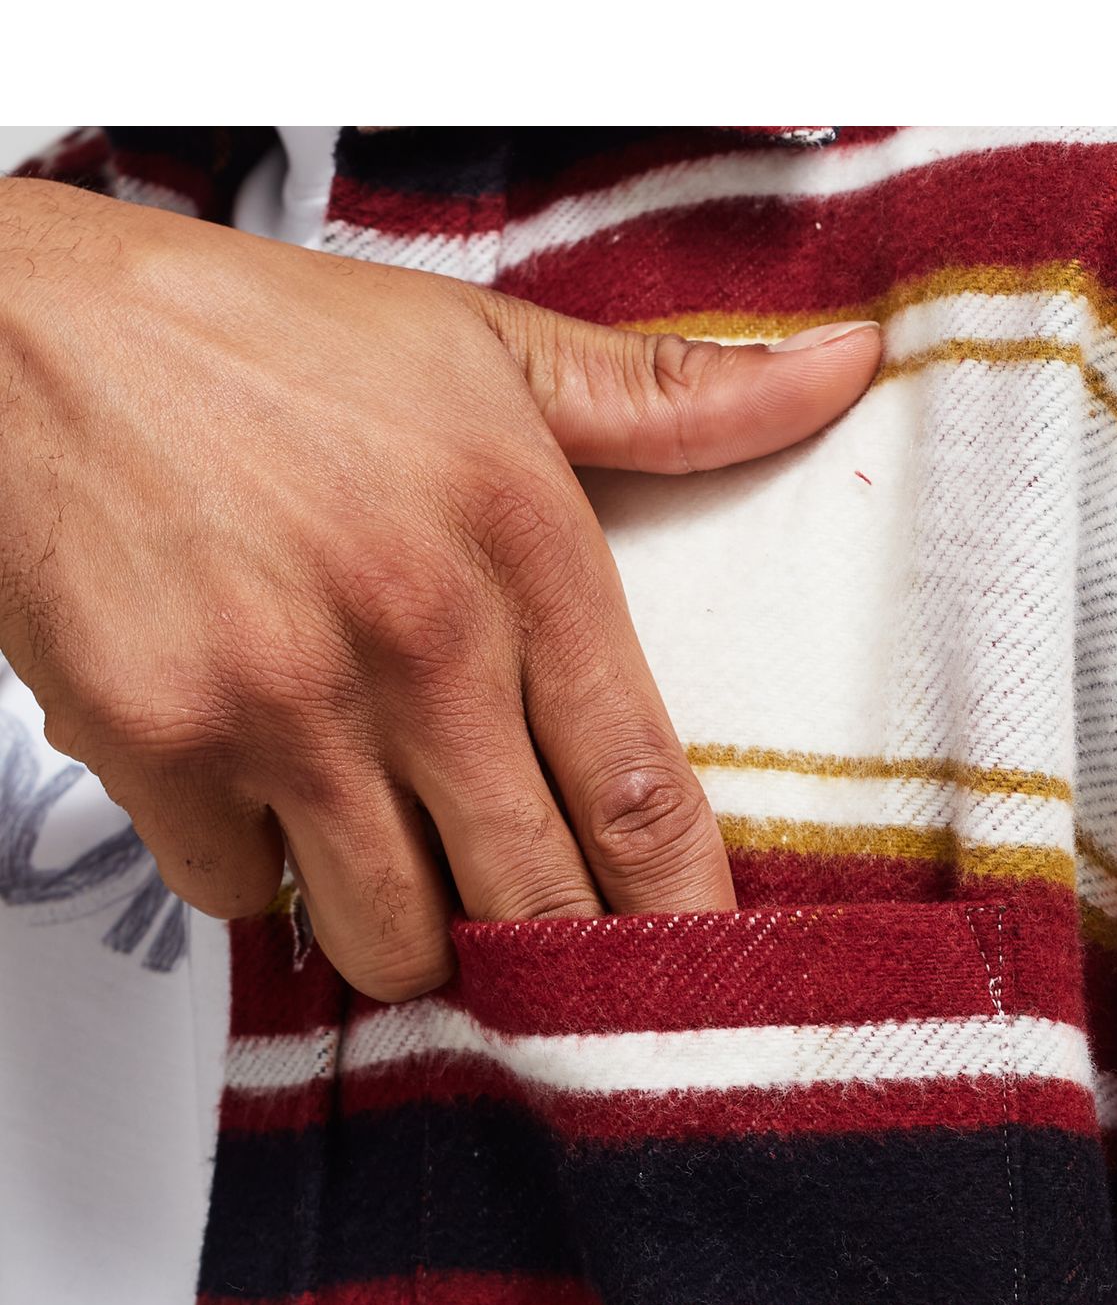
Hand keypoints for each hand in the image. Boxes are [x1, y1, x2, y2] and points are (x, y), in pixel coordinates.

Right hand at [0, 175, 879, 997]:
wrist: (18, 334)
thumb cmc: (251, 342)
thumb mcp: (483, 345)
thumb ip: (673, 395)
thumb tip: (845, 371)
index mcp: (518, 543)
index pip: (644, 792)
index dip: (685, 914)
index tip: (702, 970)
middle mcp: (415, 637)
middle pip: (533, 901)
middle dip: (545, 944)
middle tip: (534, 918)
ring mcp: (283, 705)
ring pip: (394, 936)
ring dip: (403, 922)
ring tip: (387, 839)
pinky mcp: (161, 750)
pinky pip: (248, 901)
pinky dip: (261, 875)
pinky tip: (259, 788)